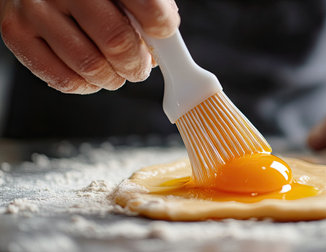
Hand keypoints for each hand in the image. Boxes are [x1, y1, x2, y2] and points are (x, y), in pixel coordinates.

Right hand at [0, 0, 179, 93]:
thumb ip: (142, 3)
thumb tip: (163, 33)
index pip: (146, 6)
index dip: (161, 27)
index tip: (163, 35)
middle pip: (116, 41)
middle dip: (136, 64)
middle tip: (139, 67)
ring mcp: (35, 10)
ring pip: (90, 65)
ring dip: (113, 78)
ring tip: (116, 73)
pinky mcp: (16, 33)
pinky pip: (62, 78)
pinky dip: (86, 86)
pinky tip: (92, 78)